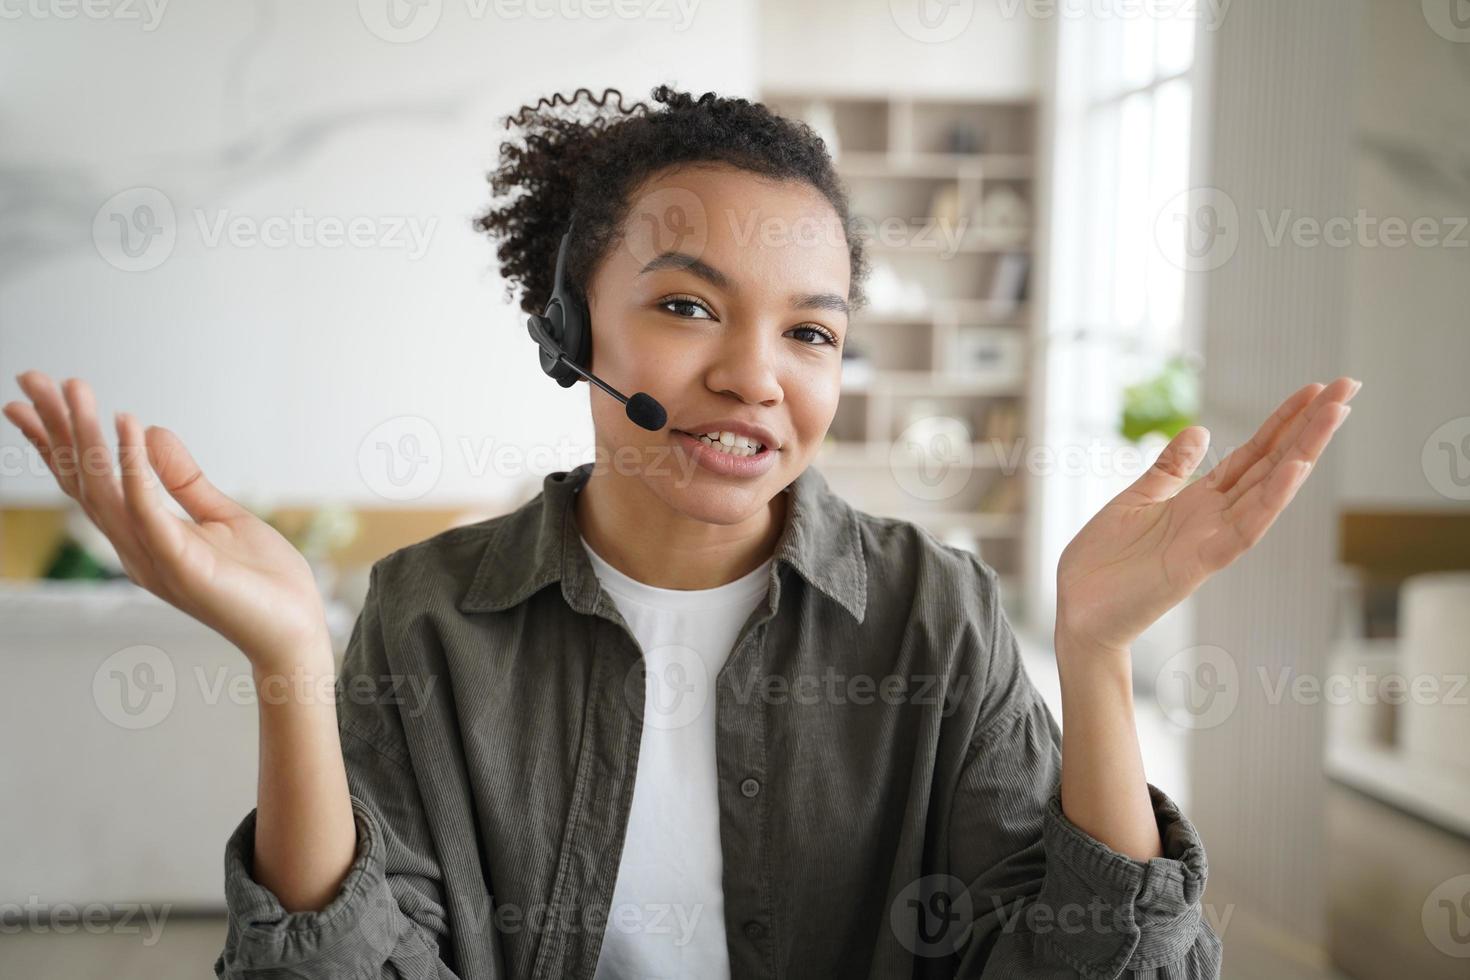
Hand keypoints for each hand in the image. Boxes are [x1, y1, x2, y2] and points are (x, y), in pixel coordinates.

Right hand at [4, 371, 331, 673]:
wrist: (295, 630)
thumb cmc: (261, 581)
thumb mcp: (221, 516)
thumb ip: (184, 480)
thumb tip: (151, 431)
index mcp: (142, 536)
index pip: (89, 482)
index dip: (60, 441)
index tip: (34, 398)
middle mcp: (135, 547)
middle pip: (84, 481)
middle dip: (57, 429)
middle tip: (30, 379)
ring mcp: (153, 557)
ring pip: (106, 490)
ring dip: (87, 438)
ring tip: (74, 390)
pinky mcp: (180, 563)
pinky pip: (149, 509)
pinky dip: (135, 468)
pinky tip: (128, 428)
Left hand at [1055, 376, 1359, 658]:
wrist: (1077, 612)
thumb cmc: (1104, 563)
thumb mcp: (1137, 500)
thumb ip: (1170, 469)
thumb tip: (1200, 430)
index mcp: (1199, 501)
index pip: (1253, 454)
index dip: (1283, 422)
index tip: (1314, 388)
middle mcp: (1214, 517)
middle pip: (1271, 464)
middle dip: (1309, 427)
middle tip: (1348, 385)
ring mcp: (1211, 540)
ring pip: (1268, 490)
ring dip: (1303, 452)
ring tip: (1334, 414)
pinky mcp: (1199, 564)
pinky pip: (1244, 530)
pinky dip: (1270, 500)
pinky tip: (1294, 469)